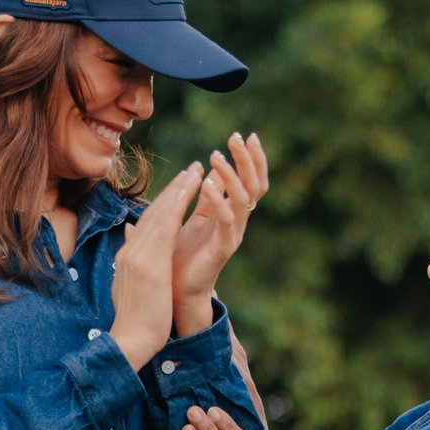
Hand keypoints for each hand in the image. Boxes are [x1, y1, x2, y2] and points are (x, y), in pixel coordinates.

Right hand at [110, 164, 203, 369]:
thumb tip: (130, 242)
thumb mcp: (131, 289)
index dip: (165, 203)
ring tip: (197, 171)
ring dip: (180, 189)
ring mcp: (139, 255)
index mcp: (129, 257)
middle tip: (192, 169)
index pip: (147, 223)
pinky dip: (179, 204)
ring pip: (161, 212)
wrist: (129, 341)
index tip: (180, 188)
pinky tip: (192, 190)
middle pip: (154, 212)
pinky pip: (167, 225)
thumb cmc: (135, 323)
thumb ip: (132, 264)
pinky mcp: (151, 263)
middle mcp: (132, 251)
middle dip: (175, 189)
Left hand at [171, 133, 269, 336]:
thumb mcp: (191, 220)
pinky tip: (206, 184)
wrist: (175, 294)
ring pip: (244, 199)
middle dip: (248, 159)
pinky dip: (218, 200)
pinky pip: (226, 220)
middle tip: (239, 136)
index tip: (246, 135)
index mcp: (229, 214)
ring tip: (217, 155)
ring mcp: (232, 235)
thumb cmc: (179, 258)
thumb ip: (202, 199)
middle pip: (255, 185)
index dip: (252, 158)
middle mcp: (236, 223)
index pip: (251, 181)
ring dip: (232, 174)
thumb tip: (206, 174)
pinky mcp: (223, 248)